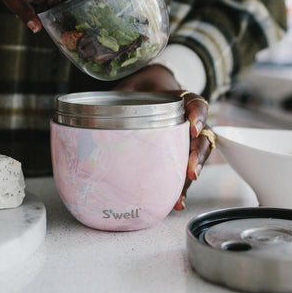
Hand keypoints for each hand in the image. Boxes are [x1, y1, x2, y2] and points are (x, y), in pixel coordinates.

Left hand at [114, 65, 213, 209]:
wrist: (142, 96)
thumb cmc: (137, 93)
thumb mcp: (128, 90)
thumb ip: (117, 97)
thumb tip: (87, 111)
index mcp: (179, 101)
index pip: (196, 104)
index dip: (198, 115)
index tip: (192, 127)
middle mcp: (188, 122)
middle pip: (203, 137)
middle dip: (199, 154)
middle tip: (191, 169)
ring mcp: (185, 140)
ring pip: (198, 157)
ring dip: (193, 174)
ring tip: (184, 190)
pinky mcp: (177, 156)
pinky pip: (183, 172)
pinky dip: (181, 189)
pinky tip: (176, 202)